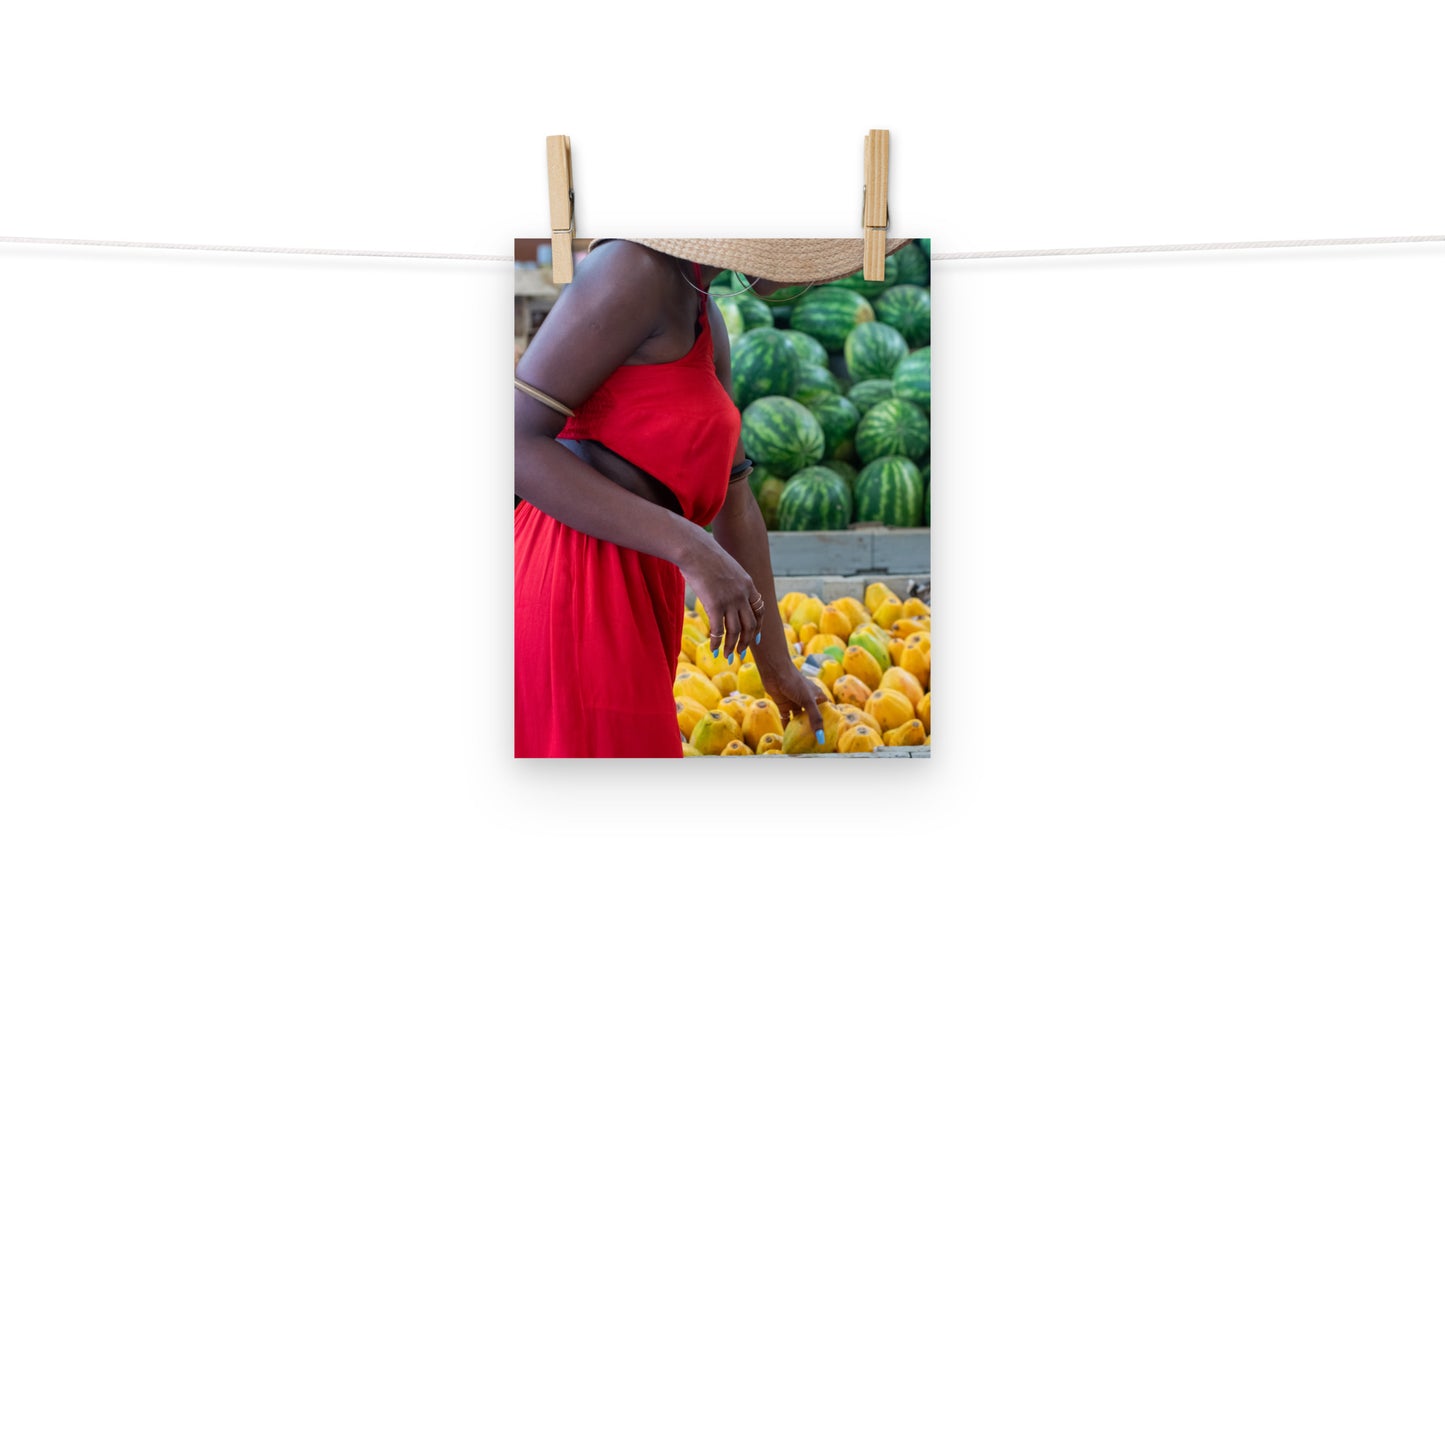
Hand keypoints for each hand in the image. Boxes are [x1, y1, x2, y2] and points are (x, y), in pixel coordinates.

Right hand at [681, 531, 766, 663]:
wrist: (695, 550)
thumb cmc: (705, 556)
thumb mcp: (726, 566)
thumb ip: (730, 580)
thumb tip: (723, 588)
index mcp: (748, 584)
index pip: (759, 610)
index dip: (758, 626)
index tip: (756, 638)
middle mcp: (742, 594)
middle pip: (750, 624)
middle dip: (746, 641)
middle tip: (741, 652)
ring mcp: (730, 600)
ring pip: (735, 631)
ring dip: (732, 646)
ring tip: (728, 656)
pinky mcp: (715, 605)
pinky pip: (718, 630)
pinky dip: (717, 642)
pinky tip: (714, 649)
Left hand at [757, 654, 825, 739]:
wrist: (775, 671)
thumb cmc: (794, 682)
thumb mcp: (808, 700)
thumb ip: (815, 718)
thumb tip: (821, 737)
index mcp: (817, 696)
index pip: (827, 710)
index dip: (829, 721)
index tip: (832, 734)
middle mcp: (808, 700)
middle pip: (812, 716)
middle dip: (814, 728)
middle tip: (817, 742)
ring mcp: (796, 702)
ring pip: (800, 719)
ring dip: (800, 729)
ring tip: (803, 743)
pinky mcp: (784, 705)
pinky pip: (787, 719)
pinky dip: (787, 727)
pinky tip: (788, 737)